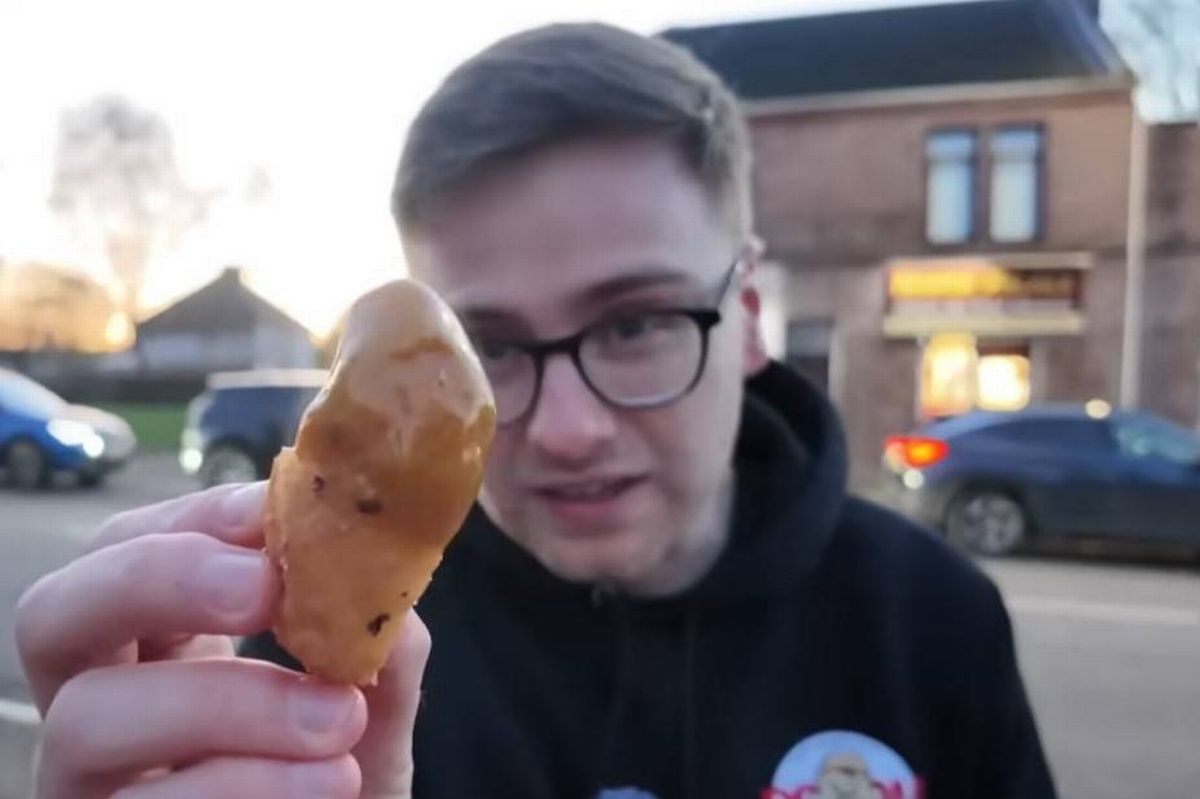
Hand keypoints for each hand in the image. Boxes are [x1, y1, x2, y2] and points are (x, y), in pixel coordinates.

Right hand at [15, 481, 430, 797]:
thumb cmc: (337, 780)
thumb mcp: (365, 711)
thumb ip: (377, 653)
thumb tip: (384, 593)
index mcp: (156, 646)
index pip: (131, 545)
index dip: (198, 519)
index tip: (279, 516)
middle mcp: (100, 707)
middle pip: (55, 612)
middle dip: (161, 578)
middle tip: (264, 588)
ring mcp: (88, 785)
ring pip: (89, 718)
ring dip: (226, 701)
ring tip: (339, 720)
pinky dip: (241, 787)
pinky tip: (328, 784)